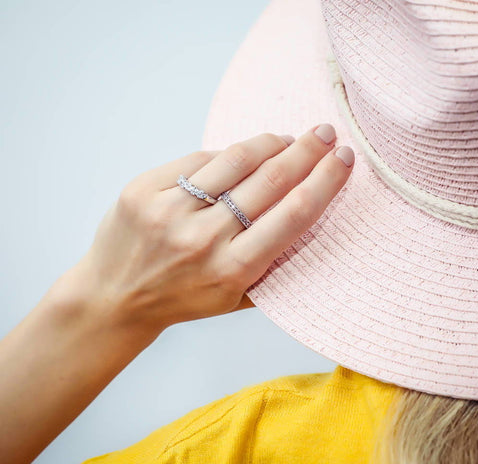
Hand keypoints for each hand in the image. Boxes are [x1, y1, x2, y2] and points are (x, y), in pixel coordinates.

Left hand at [72, 123, 353, 332]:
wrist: (116, 298)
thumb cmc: (182, 299)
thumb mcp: (234, 299)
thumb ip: (273, 268)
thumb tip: (307, 219)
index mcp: (233, 269)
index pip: (294, 215)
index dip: (325, 181)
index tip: (343, 159)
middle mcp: (203, 239)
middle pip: (269, 180)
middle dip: (305, 150)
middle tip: (325, 133)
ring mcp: (170, 211)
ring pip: (234, 160)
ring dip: (268, 143)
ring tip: (285, 139)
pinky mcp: (144, 190)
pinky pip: (197, 160)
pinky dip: (224, 156)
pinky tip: (238, 156)